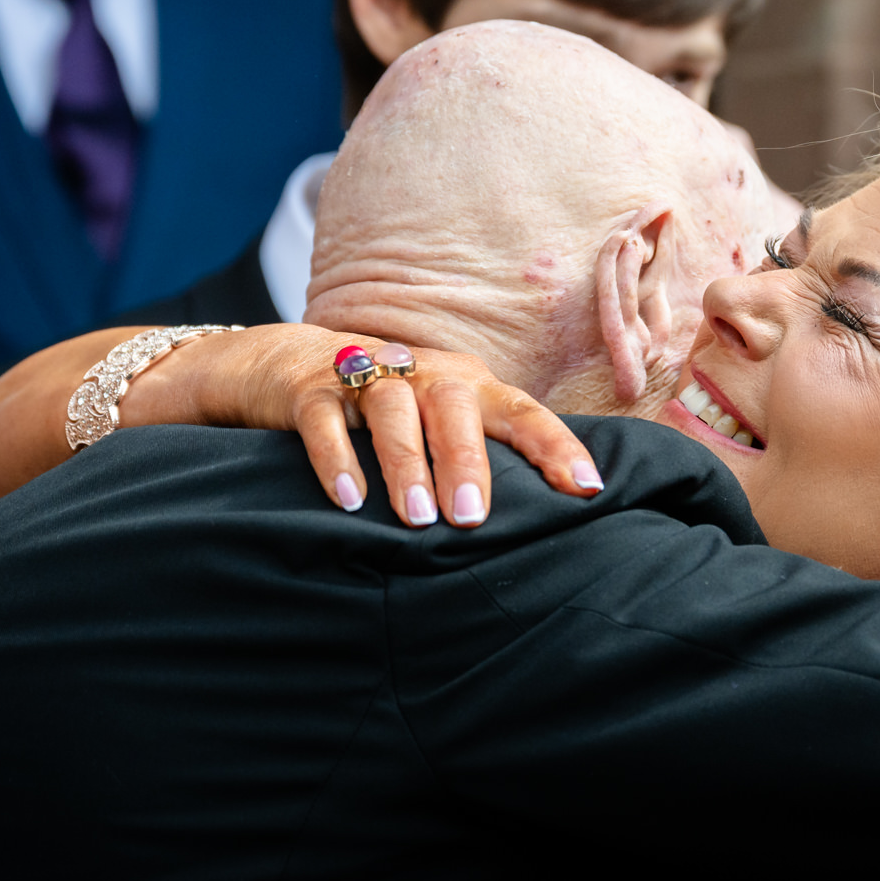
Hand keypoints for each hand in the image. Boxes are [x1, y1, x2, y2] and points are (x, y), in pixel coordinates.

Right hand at [228, 326, 600, 527]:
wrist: (293, 361)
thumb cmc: (393, 406)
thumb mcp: (442, 419)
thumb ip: (483, 455)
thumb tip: (541, 518)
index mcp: (468, 385)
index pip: (522, 411)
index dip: (555, 446)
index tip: (586, 488)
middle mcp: (424, 373)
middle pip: (455, 407)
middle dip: (466, 462)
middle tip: (472, 519)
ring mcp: (366, 376)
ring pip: (393, 409)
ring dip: (406, 463)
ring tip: (416, 519)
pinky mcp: (312, 390)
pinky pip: (326, 422)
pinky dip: (338, 460)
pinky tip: (350, 502)